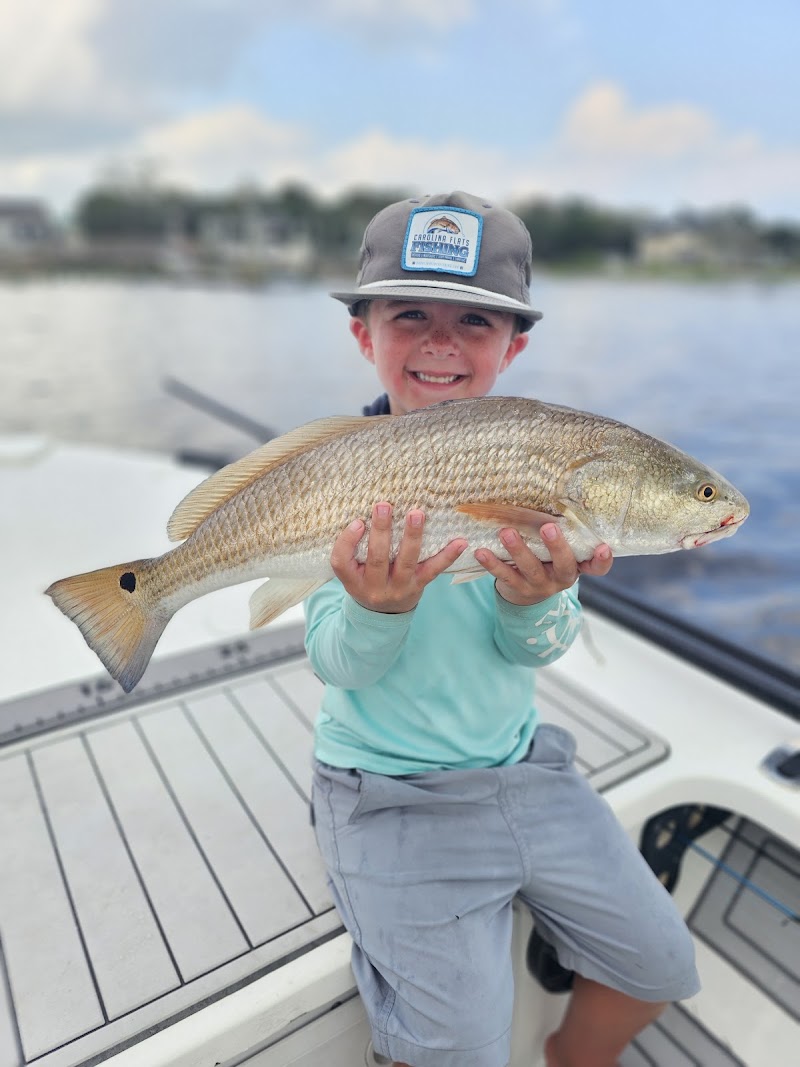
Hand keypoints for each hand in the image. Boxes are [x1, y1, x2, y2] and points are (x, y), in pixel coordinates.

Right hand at [331, 502, 467, 613]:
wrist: (384, 615)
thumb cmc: (366, 582)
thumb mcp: (352, 572)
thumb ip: (353, 550)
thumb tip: (366, 512)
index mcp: (353, 581)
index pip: (342, 562)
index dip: (347, 542)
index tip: (357, 522)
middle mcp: (374, 588)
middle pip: (377, 559)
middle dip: (381, 531)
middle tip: (384, 506)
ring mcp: (398, 588)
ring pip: (406, 562)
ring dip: (412, 536)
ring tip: (416, 514)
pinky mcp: (419, 586)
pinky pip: (433, 570)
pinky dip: (448, 555)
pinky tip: (460, 542)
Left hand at [474, 522, 612, 606]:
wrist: (527, 593)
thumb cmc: (546, 560)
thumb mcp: (558, 550)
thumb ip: (561, 532)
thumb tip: (550, 490)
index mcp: (577, 566)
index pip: (596, 567)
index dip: (602, 560)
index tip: (603, 547)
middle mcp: (561, 578)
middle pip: (563, 565)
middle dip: (556, 546)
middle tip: (548, 526)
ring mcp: (540, 585)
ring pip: (531, 569)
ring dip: (518, 550)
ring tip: (506, 532)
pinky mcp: (518, 589)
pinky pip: (505, 576)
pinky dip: (492, 563)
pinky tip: (481, 551)